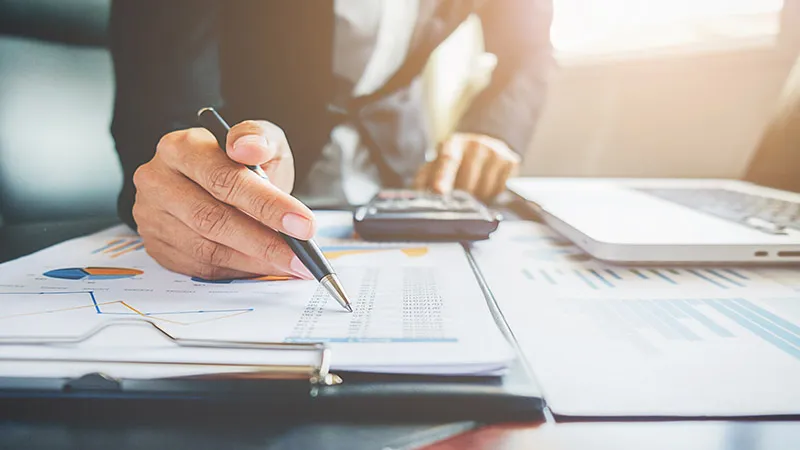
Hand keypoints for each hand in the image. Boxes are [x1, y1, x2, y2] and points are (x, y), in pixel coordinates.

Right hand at [132, 120, 315, 280]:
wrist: (213, 179)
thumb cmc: (238, 161)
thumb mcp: (259, 140)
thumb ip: (260, 138)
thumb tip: (248, 147)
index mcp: (181, 147)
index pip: (224, 179)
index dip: (267, 204)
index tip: (304, 225)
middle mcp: (159, 181)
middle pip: (213, 218)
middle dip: (265, 242)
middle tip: (300, 256)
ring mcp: (152, 216)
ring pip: (206, 249)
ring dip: (254, 261)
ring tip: (290, 264)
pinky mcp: (157, 244)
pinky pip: (200, 267)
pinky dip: (238, 270)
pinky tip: (264, 267)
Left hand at [414, 133, 519, 200]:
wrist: (485, 144)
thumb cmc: (456, 158)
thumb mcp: (437, 162)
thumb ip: (424, 178)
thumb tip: (414, 196)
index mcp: (452, 144)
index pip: (447, 161)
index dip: (442, 177)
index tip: (439, 191)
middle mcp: (475, 145)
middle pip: (467, 183)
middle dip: (460, 197)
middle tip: (458, 196)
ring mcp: (495, 152)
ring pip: (485, 191)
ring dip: (478, 198)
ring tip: (474, 189)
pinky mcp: (511, 161)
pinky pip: (500, 191)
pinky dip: (493, 196)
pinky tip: (488, 186)